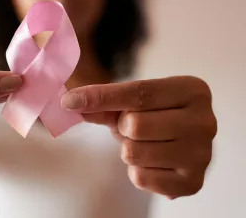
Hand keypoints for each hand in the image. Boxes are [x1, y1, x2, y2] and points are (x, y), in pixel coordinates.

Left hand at [61, 76, 216, 198]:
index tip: (69, 101)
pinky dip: (137, 171)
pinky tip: (152, 163)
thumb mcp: (134, 102)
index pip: (138, 92)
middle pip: (134, 125)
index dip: (100, 97)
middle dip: (123, 127)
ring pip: (133, 152)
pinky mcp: (192, 183)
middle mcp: (204, 121)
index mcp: (193, 90)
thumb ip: (105, 102)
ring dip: (129, 150)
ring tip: (145, 144)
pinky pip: (140, 178)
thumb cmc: (157, 115)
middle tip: (134, 128)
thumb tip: (71, 102)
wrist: (182, 142)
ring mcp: (202, 155)